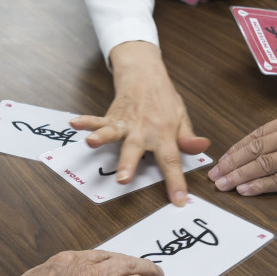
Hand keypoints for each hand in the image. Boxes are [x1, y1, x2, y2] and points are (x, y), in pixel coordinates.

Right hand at [71, 42, 209, 206]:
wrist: (145, 74)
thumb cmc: (163, 100)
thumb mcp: (181, 117)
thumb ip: (188, 138)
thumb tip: (202, 148)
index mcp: (164, 134)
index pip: (172, 160)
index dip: (176, 181)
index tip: (179, 200)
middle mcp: (143, 130)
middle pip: (136, 149)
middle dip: (128, 164)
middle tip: (122, 179)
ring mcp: (126, 124)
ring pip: (114, 133)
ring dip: (102, 138)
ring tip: (92, 143)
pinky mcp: (112, 118)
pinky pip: (98, 120)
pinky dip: (86, 122)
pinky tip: (75, 123)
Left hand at [208, 106, 276, 195]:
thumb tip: (261, 147)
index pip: (259, 133)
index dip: (237, 148)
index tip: (221, 160)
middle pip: (257, 148)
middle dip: (232, 163)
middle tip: (215, 175)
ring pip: (264, 163)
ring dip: (240, 176)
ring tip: (224, 186)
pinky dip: (261, 186)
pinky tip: (247, 191)